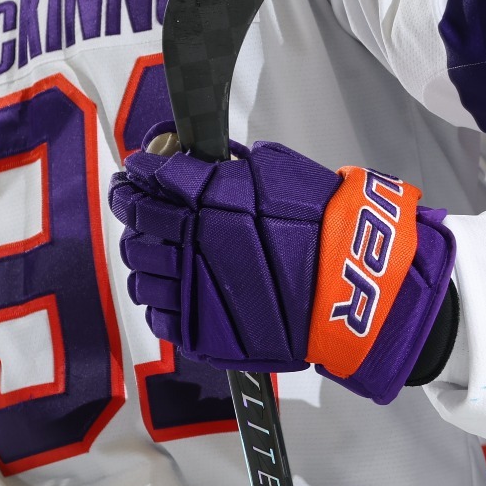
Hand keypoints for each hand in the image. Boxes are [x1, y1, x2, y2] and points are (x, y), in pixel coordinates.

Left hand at [108, 126, 455, 404]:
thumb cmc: (325, 223)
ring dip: (145, 257)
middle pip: (138, 224)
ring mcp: (191, 290)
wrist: (353, 282)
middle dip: (133, 209)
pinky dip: (162, 299)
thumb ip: (228, 165)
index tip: (137, 172)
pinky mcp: (200, 330)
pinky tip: (178, 287)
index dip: (139, 173)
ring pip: (141, 272)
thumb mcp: (278, 170)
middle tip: (138, 204)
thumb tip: (190, 155)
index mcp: (209, 198)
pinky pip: (158, 315)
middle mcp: (190, 243)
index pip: (151, 179)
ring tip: (161, 250)